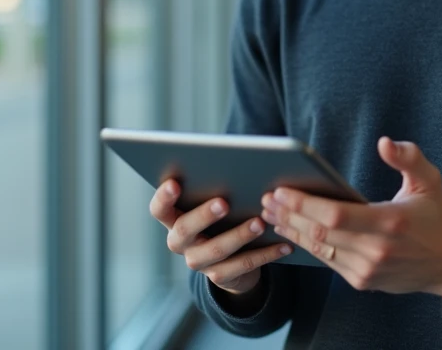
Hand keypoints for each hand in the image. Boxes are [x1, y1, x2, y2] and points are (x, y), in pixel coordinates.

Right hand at [149, 179, 293, 295]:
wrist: (230, 257)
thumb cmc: (222, 215)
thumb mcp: (213, 201)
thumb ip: (215, 186)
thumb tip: (238, 164)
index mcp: (173, 218)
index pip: (159, 209)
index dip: (163, 197)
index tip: (175, 183)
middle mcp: (180, 242)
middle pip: (184, 229)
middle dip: (204, 215)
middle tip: (224, 202)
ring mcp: (198, 261)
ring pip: (215, 249)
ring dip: (239, 235)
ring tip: (260, 222)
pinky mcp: (220, 276)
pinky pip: (242, 266)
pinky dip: (265, 254)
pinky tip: (283, 244)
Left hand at [260, 137, 441, 302]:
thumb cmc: (436, 216)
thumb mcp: (430, 180)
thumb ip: (408, 158)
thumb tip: (384, 142)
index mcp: (390, 222)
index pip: (336, 215)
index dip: (304, 204)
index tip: (280, 190)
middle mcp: (377, 250)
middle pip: (319, 233)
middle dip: (289, 215)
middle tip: (266, 199)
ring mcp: (368, 270)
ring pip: (319, 249)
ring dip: (291, 230)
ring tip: (270, 213)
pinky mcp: (362, 281)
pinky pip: (327, 261)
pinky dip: (305, 245)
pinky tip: (290, 230)